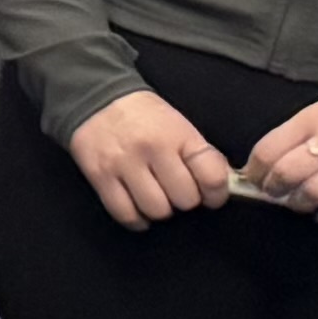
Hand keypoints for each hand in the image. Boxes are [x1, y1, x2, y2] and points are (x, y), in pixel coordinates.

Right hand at [65, 88, 231, 229]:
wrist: (98, 99)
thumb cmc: (146, 116)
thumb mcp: (180, 126)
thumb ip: (199, 155)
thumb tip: (220, 187)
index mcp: (178, 135)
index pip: (211, 177)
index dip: (216, 194)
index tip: (211, 196)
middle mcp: (152, 149)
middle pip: (184, 199)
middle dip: (185, 200)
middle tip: (177, 191)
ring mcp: (124, 164)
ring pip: (156, 210)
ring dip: (161, 209)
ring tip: (157, 197)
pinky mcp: (100, 177)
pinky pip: (125, 214)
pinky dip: (137, 219)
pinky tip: (139, 209)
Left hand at [237, 84, 317, 228]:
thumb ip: (293, 136)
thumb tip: (261, 167)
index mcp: (314, 119)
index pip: (269, 150)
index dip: (254, 170)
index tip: (253, 178)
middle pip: (288, 174)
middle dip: (272, 190)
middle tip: (273, 193)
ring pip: (314, 194)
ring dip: (298, 204)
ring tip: (298, 202)